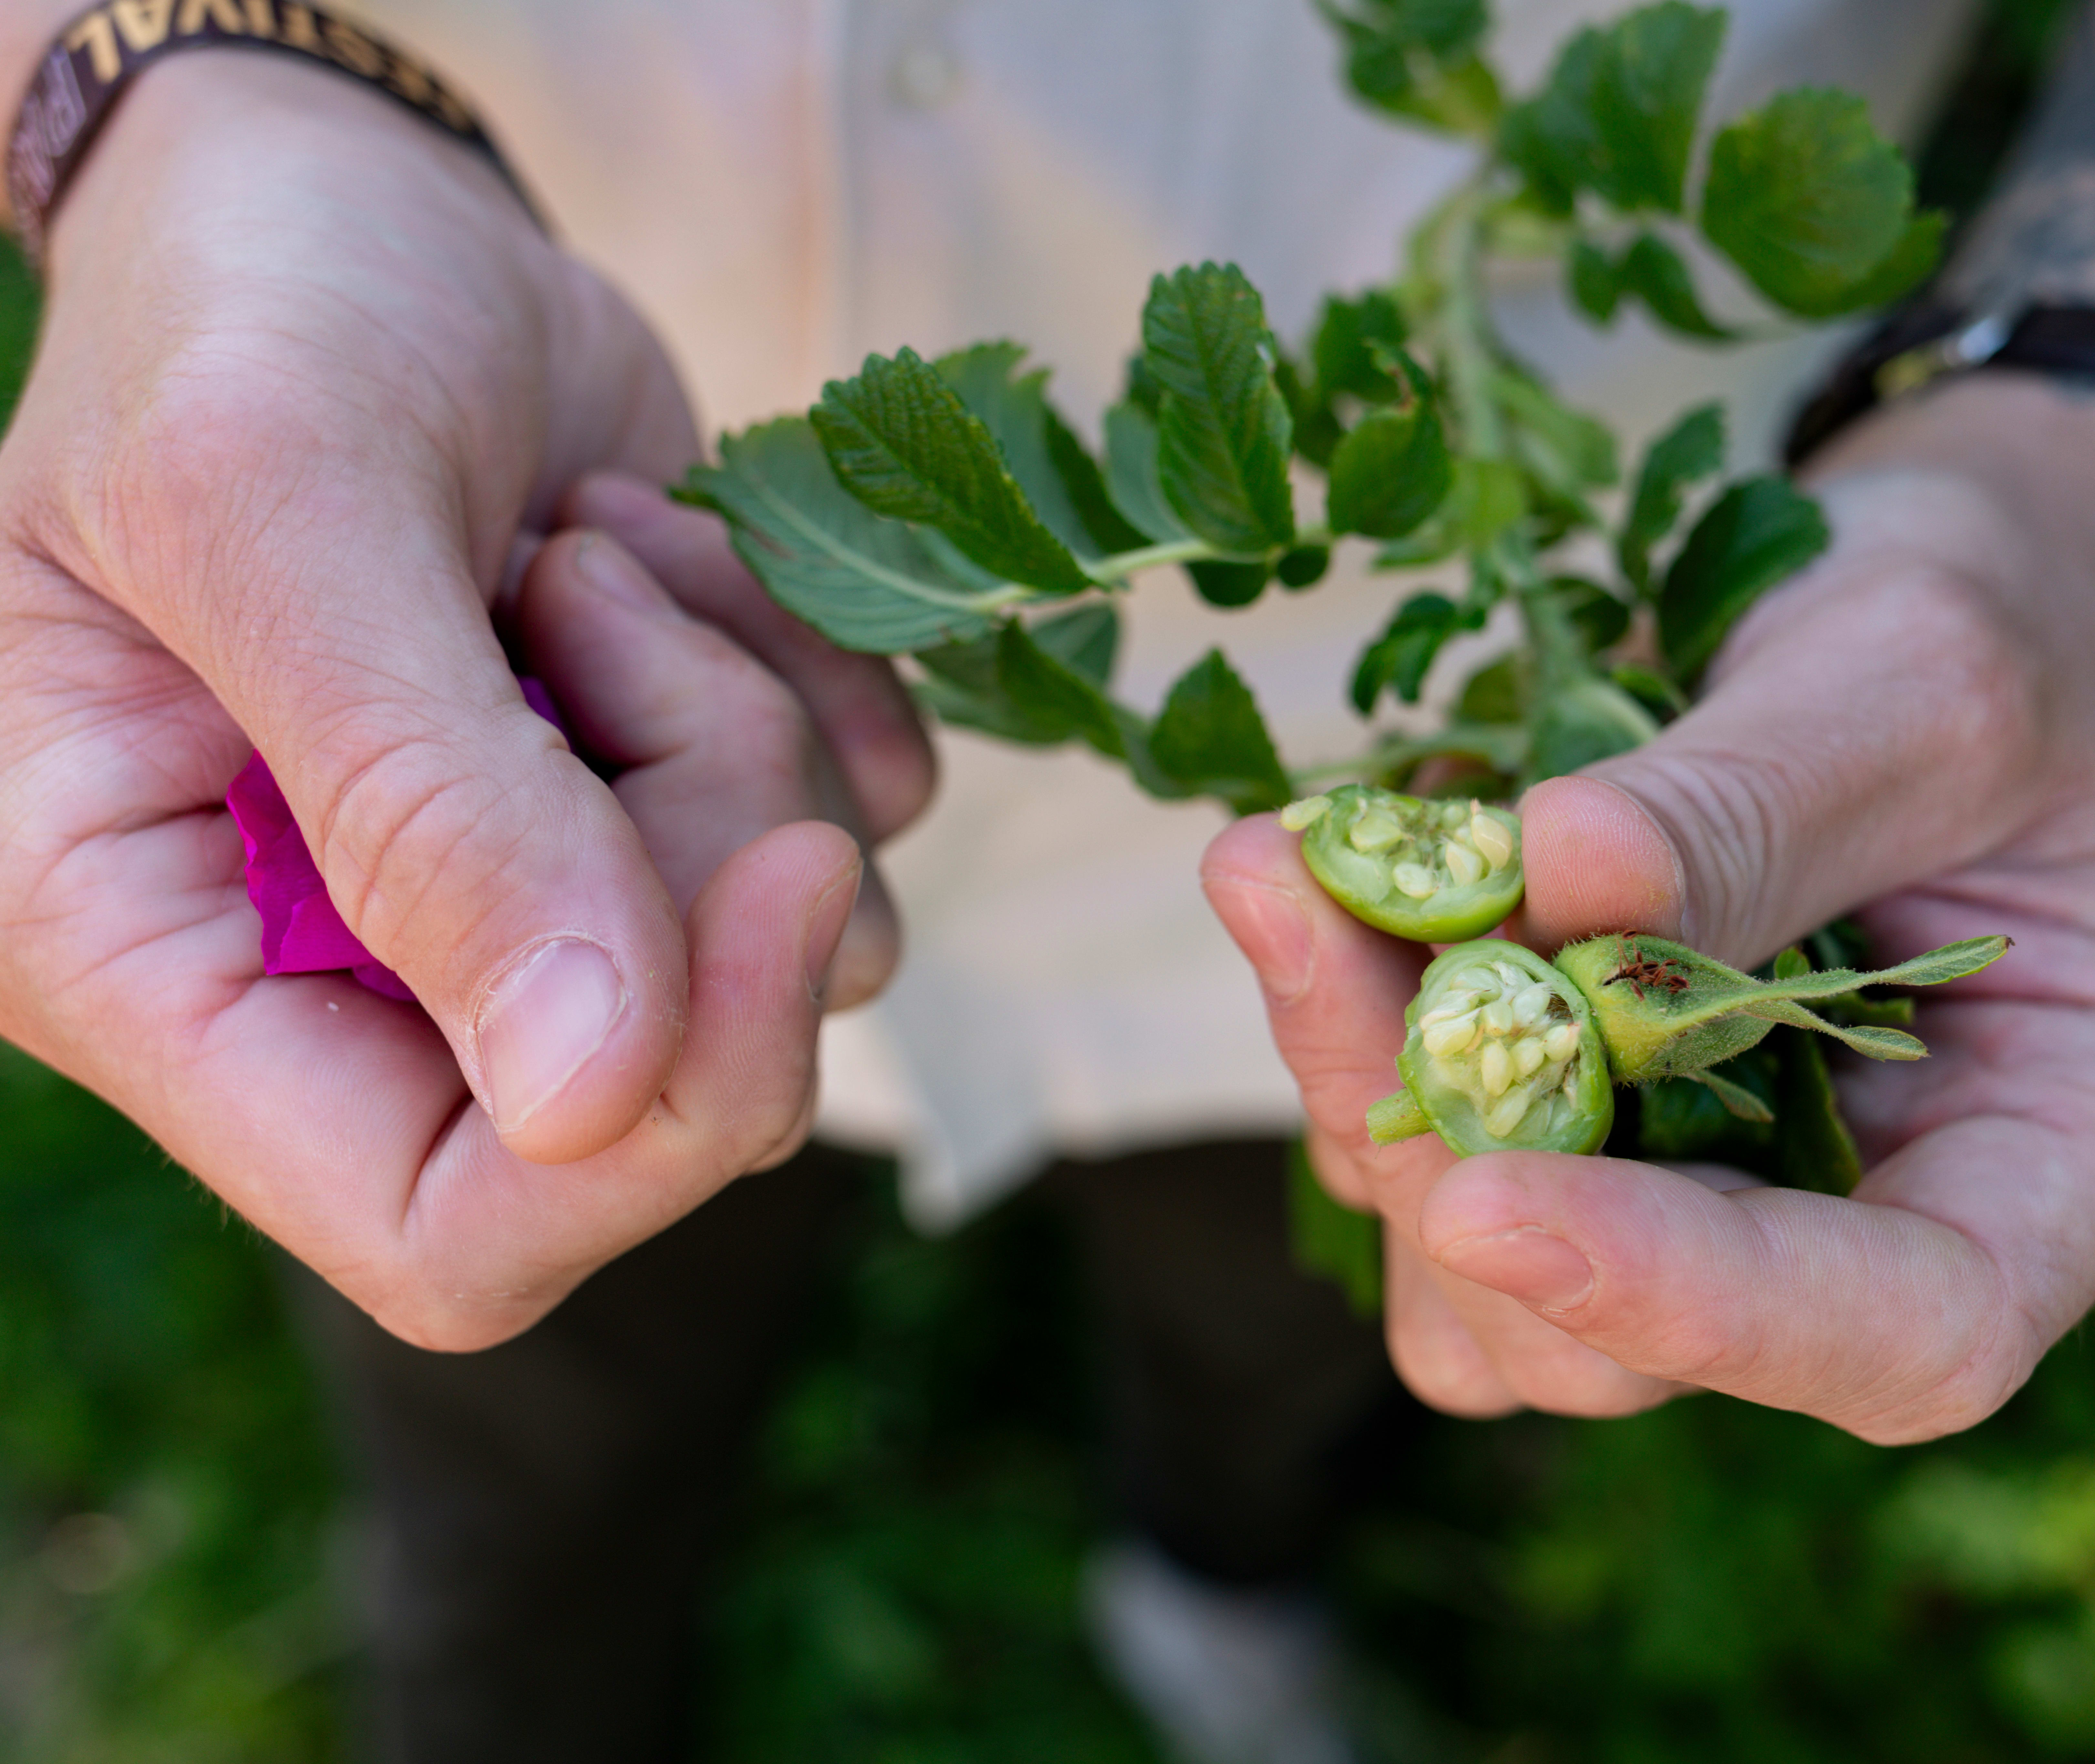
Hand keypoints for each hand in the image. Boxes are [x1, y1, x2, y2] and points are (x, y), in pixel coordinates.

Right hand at [0, 54, 930, 1347]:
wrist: (345, 206)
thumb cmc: (247, 310)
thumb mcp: (272, 509)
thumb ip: (420, 808)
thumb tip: (593, 1095)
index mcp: (161, 963)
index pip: (448, 1229)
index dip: (641, 1126)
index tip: (776, 877)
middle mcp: (361, 982)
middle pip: (665, 1103)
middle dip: (710, 849)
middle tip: (601, 602)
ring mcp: (553, 903)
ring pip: (810, 954)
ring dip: (746, 729)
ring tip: (581, 552)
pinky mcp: (688, 803)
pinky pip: (869, 821)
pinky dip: (805, 673)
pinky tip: (655, 548)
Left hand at [1205, 374, 2094, 1437]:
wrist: (1929, 590)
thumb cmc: (1991, 626)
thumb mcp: (1914, 680)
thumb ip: (1753, 808)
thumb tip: (1557, 875)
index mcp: (2066, 1154)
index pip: (1907, 1336)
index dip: (1694, 1306)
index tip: (1487, 1197)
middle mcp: (1889, 1222)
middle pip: (1644, 1342)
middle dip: (1453, 1172)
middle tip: (1308, 930)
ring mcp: (1719, 1193)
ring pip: (1493, 1290)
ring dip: (1363, 1101)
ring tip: (1277, 876)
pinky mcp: (1591, 1134)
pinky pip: (1440, 1164)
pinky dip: (1354, 1032)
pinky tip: (1308, 873)